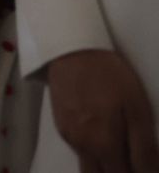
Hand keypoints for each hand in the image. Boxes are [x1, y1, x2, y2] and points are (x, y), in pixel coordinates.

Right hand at [48, 49, 158, 171]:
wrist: (70, 50)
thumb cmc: (109, 76)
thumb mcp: (137, 109)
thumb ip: (144, 146)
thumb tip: (150, 171)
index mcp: (104, 145)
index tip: (147, 167)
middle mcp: (83, 147)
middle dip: (120, 172)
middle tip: (133, 163)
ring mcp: (69, 138)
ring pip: (90, 168)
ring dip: (107, 167)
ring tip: (121, 155)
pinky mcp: (61, 126)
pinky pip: (80, 152)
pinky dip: (95, 154)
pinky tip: (104, 139)